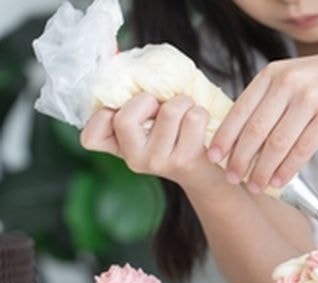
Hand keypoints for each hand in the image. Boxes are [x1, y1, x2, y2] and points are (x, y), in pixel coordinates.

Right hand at [80, 94, 220, 191]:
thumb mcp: (147, 118)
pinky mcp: (185, 160)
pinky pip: (194, 118)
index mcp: (118, 147)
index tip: (126, 108)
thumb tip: (123, 60)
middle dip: (150, 99)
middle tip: (162, 105)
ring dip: (183, 101)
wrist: (207, 167)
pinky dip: (200, 110)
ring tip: (186, 111)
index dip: (104, 115)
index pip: (90, 137)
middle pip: (127, 117)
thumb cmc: (175, 132)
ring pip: (169, 111)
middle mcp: (134, 159)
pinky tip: (198, 122)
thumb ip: (132, 99)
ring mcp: (158, 162)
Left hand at [208, 48, 317, 192]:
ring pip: (277, 143)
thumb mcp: (293, 75)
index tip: (214, 157)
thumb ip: (269, 97)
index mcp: (273, 74)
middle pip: (255, 130)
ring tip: (256, 186)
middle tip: (231, 178)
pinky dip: (288, 169)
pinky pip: (302, 149)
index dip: (225, 136)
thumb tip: (240, 132)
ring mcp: (310, 100)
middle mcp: (288, 84)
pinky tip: (279, 181)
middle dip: (240, 158)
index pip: (240, 109)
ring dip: (263, 170)